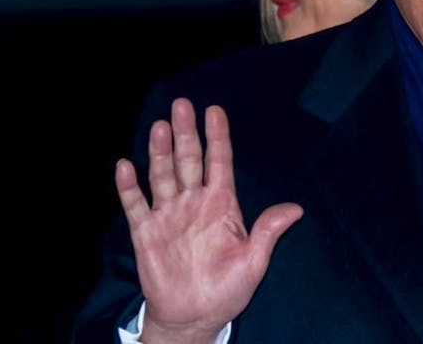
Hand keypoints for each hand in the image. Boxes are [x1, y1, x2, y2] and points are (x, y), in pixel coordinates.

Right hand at [115, 98, 302, 343]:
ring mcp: (169, 215)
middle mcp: (194, 203)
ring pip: (162, 175)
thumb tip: (296, 209)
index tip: (214, 111)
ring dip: (159, 151)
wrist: (194, 317)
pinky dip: (129, 186)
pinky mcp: (147, 233)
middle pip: (188, 160)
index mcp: (222, 205)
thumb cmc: (228, 290)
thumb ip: (268, 232)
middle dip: (185, 133)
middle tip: (182, 105)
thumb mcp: (254, 261)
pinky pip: (136, 205)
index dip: (217, 137)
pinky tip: (126, 166)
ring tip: (160, 126)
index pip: (219, 162)